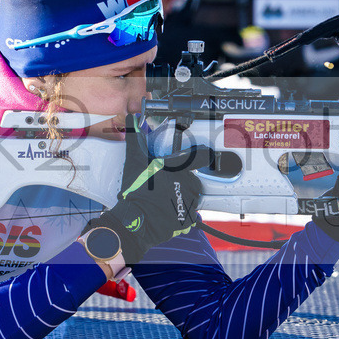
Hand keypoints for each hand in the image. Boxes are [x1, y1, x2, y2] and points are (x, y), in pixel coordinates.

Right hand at [88, 121, 209, 262]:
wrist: (135, 219)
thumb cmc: (136, 190)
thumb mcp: (134, 161)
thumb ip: (135, 138)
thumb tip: (132, 118)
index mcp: (178, 168)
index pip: (201, 157)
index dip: (204, 155)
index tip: (205, 154)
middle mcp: (188, 183)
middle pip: (193, 180)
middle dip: (183, 182)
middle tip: (166, 186)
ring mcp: (190, 201)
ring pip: (192, 197)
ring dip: (182, 197)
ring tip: (164, 200)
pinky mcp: (189, 218)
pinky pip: (191, 214)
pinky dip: (182, 214)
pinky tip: (168, 212)